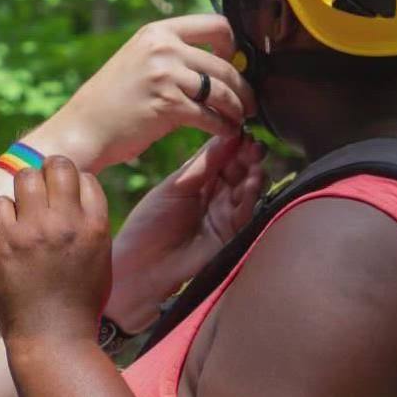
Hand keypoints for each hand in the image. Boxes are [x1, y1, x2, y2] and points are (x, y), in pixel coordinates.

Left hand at [0, 156, 112, 342]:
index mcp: (96, 227)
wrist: (54, 341)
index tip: (65, 206)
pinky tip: (7, 232)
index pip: (85, 178)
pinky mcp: (5, 242)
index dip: (73, 187)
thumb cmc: (78, 307)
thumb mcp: (100, 262)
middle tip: (41, 197)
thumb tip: (77, 201)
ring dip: (23, 190)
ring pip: (25, 177)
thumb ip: (91, 228)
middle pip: (57, 165)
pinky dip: (3, 213)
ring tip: (22, 213)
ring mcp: (35, 230)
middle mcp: (68, 222)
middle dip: (48, 174)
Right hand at [34, 15, 255, 171]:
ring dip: (238, 108)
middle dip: (243, 87)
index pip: (217, 24)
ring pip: (222, 90)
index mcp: (157, 32)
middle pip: (225, 63)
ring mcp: (165, 75)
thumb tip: (217, 62)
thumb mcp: (139, 62)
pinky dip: (224, 127)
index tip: (235, 65)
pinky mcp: (167, 104)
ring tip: (240, 119)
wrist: (83, 128)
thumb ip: (172, 56)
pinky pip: (211, 115)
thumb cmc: (111, 102)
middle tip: (249, 103)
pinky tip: (226, 132)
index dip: (234, 46)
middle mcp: (162, 47)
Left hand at [106, 132, 267, 331]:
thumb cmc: (150, 224)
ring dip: (253, 174)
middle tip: (253, 144)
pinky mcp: (232, 235)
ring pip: (246, 191)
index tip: (241, 130)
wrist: (142, 266)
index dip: (232, 145)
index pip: (222, 159)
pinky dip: (251, 195)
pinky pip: (247, 212)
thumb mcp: (175, 187)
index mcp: (199, 183)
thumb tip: (227, 136)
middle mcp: (216, 198)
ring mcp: (225, 216)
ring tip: (255, 159)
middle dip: (247, 157)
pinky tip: (252, 180)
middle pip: (239, 172)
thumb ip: (203, 165)